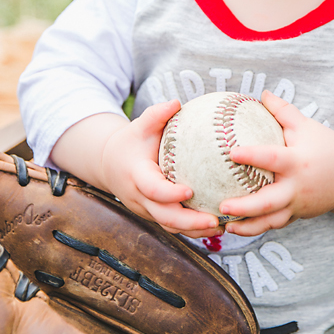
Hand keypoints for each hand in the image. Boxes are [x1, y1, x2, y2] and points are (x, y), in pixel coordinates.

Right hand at [99, 101, 222, 237]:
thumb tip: (176, 102)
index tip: (190, 192)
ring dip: (196, 231)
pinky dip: (194, 229)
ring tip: (223, 228)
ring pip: (170, 227)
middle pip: (164, 217)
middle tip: (216, 222)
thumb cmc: (131, 141)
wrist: (110, 164)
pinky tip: (218, 226)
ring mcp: (147, 210)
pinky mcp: (155, 215)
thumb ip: (156, 115)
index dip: (169, 194)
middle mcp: (140, 198)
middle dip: (190, 223)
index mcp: (136, 176)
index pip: (152, 189)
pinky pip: (174, 226)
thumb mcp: (140, 125)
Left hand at [219, 91, 333, 235]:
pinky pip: (275, 224)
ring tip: (225, 227)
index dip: (252, 156)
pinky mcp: (298, 216)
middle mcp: (297, 188)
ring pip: (271, 221)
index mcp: (297, 162)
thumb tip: (262, 93)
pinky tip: (237, 228)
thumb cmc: (326, 146)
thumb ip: (283, 110)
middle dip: (245, 207)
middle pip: (269, 202)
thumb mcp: (306, 125)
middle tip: (222, 206)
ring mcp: (298, 206)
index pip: (272, 159)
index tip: (231, 152)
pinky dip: (257, 228)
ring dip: (248, 227)